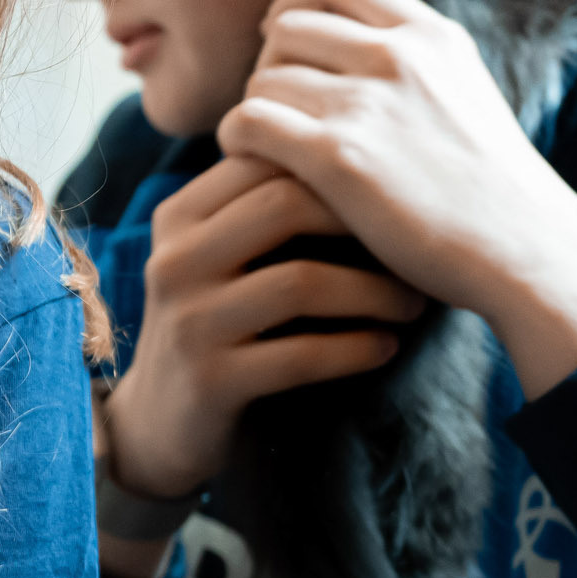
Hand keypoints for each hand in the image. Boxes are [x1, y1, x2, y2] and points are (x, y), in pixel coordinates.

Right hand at [101, 155, 423, 502]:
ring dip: (374, 293)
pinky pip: (302, 354)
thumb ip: (261, 208)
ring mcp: (188, 320)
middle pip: (283, 205)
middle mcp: (174, 260)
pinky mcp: (210, 379)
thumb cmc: (216, 324)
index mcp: (178, 216)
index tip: (393, 194)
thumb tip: (364, 154)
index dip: (338, 168)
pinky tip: (386, 347)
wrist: (162, 422)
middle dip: (363, 221)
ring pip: (300, 282)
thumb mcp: (218, 257)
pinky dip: (357, 349)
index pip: (264, 158)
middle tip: (415, 248)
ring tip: (413, 305)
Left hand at [217, 0, 576, 396]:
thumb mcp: (465, 94)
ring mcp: (369, 104)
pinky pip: (249, 120)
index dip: (295, 0)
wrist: (528, 253)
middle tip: (277, 111)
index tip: (284, 37)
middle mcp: (400, 56)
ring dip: (255, 108)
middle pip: (288, 28)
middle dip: (270, 65)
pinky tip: (249, 161)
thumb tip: (348, 43)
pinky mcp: (338, 156)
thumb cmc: (493, 191)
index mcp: (432, 35)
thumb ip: (414, 64)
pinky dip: (236, 138)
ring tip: (266, 145)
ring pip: (263, 78)